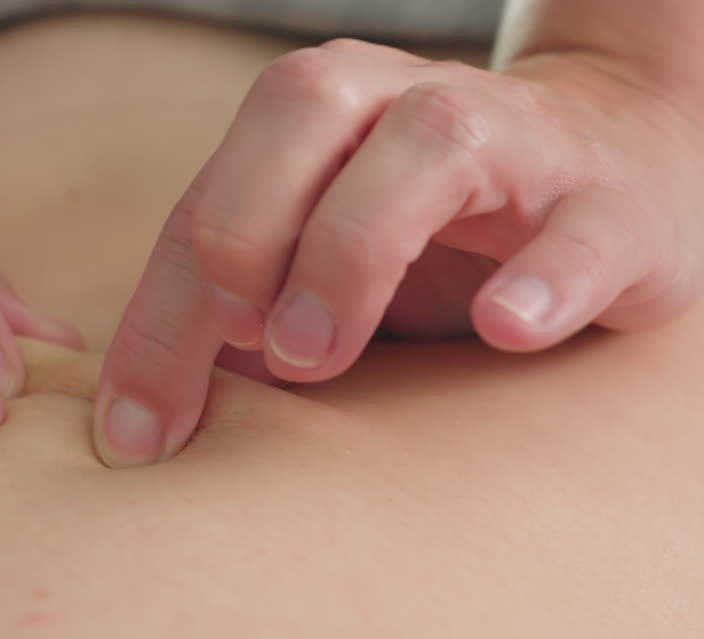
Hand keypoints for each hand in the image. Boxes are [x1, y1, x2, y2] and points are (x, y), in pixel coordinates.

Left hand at [95, 40, 703, 466]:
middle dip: (243, 237)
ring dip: (352, 254)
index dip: (159, 317)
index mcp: (315, 113)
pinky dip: (541, 279)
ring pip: (430, 147)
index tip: (135, 432)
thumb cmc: (426, 230)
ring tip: (315, 356)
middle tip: (245, 352)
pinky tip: (505, 328)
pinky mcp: (610, 205)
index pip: (207, 204)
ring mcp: (515, 141)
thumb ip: (235, 314)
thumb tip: (142, 417)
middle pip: (301, 111)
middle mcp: (404, 100)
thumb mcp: (314, 259)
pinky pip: (580, 230)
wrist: (607, 174)